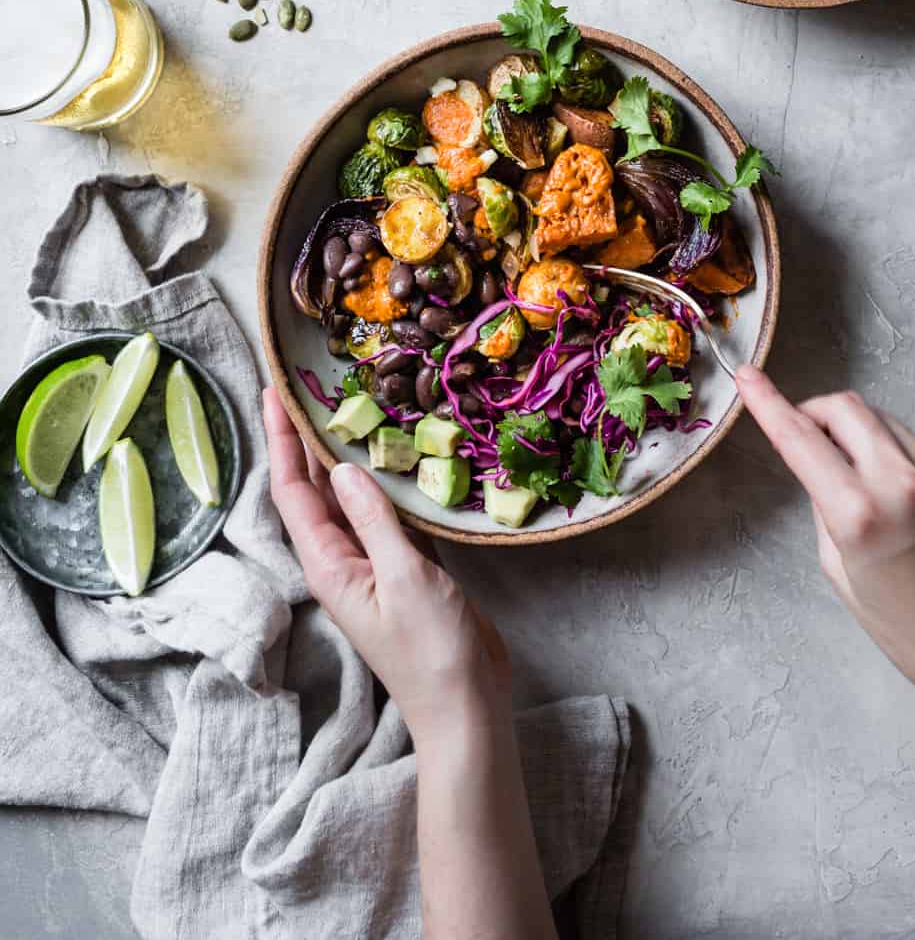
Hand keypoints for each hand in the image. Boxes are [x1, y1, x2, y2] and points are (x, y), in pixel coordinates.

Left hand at [264, 387, 509, 742]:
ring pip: (348, 498)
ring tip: (346, 404)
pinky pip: (382, 513)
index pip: (292, 491)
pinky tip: (394, 455)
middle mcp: (341, 560)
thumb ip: (374, 520)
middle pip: (313, 489)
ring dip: (343, 455)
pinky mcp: (403, 568)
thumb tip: (342, 467)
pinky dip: (382, 480)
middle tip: (307, 384)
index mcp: (329, 564)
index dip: (282, 440)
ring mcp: (371, 565)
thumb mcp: (405, 577)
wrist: (465, 706)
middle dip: (306, 438)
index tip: (274, 392)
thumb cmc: (433, 649)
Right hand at [735, 370, 914, 726]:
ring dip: (854, 432)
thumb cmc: (910, 632)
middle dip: (814, 411)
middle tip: (803, 434)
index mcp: (860, 514)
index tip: (747, 376)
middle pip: (844, 406)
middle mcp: (901, 480)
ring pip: (880, 419)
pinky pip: (912, 444)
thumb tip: (819, 467)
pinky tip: (896, 497)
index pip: (800, 439)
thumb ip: (825, 508)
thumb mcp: (840, 572)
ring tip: (853, 475)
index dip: (767, 402)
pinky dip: (890, 455)